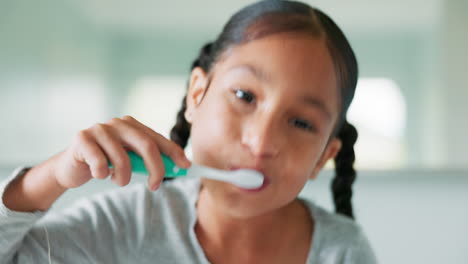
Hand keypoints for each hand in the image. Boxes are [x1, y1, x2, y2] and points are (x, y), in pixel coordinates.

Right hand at [52, 116, 190, 190]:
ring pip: (123, 158)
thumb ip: (149, 160)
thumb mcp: (130, 160)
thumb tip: (181, 166)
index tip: (186, 166)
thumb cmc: (106, 163)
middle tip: (155, 186)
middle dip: (156, 168)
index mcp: (132, 125)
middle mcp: (118, 123)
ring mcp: (99, 128)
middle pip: (146, 145)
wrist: (71, 166)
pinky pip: (101, 163)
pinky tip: (98, 174)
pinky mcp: (82, 138)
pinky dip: (103, 174)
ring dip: (123, 178)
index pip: (158, 138)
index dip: (174, 152)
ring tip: (118, 181)